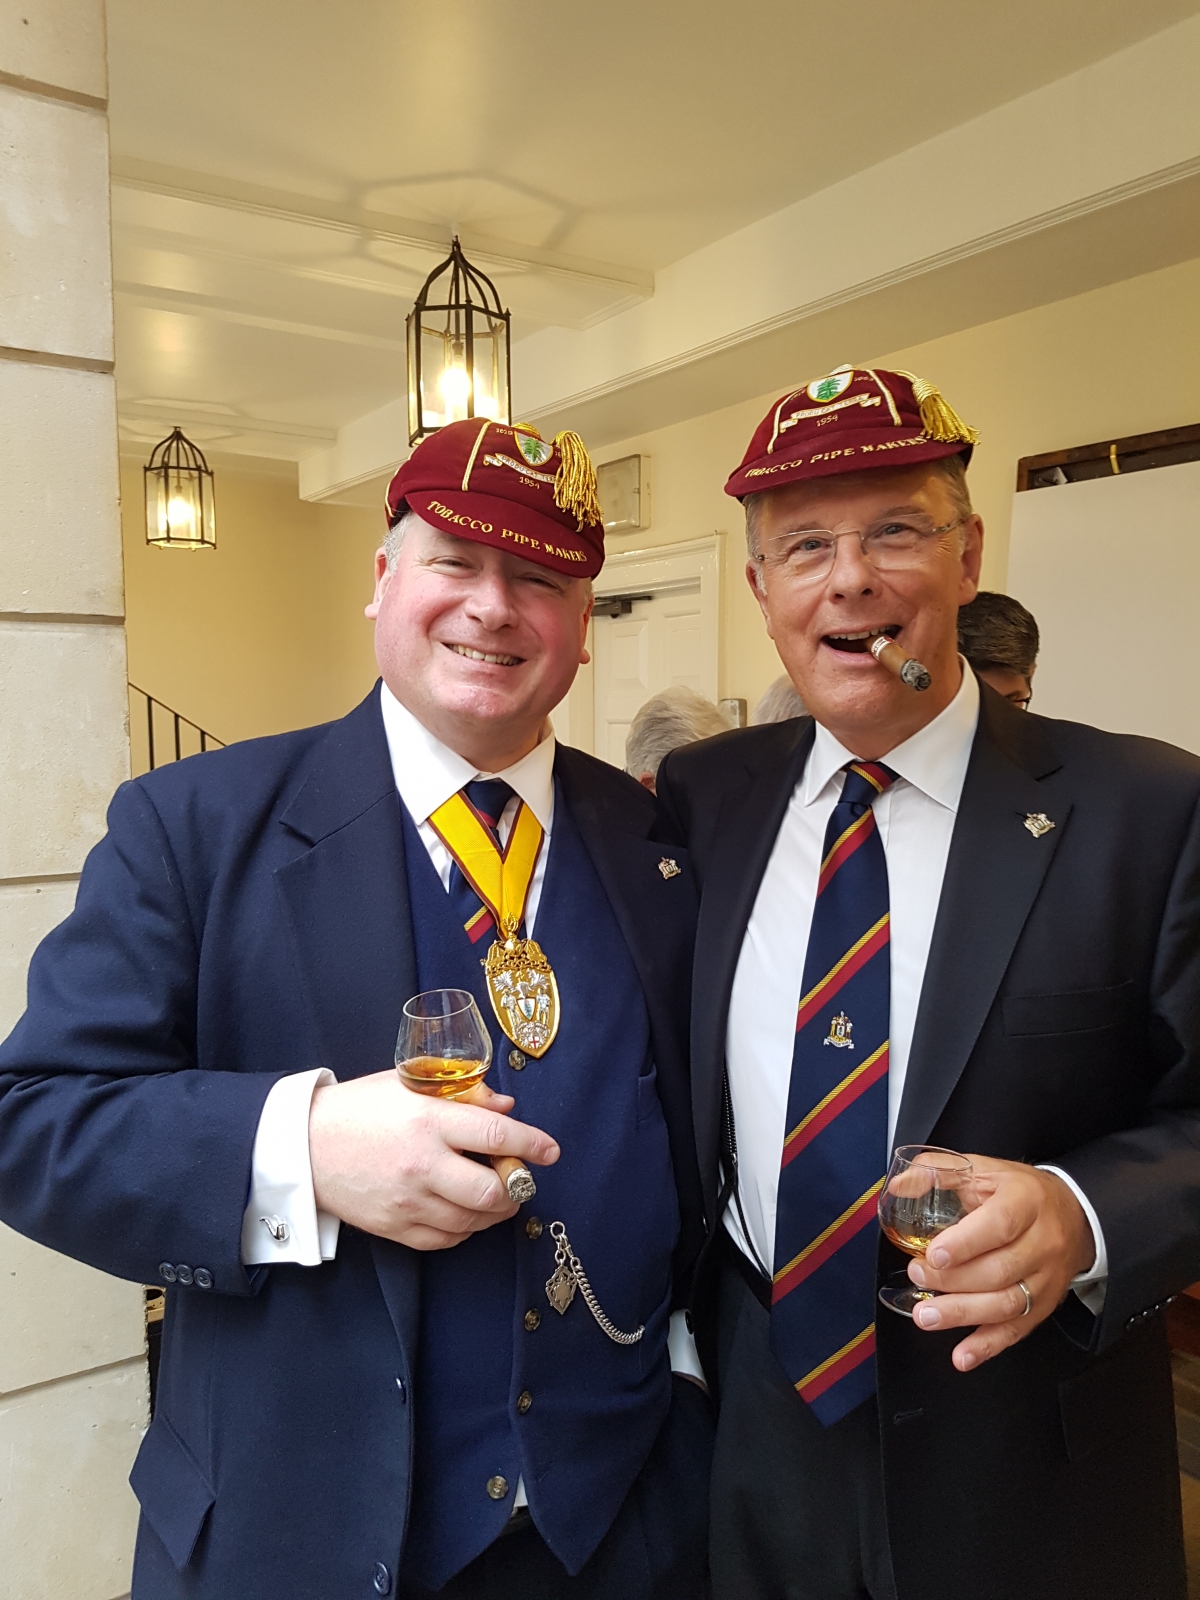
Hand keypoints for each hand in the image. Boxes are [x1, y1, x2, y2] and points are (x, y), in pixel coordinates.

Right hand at [308, 1070, 559, 1250]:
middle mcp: (422, 1164)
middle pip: (490, 1192)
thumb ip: (462, 1095)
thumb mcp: (410, 1085)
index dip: (530, 1144)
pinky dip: (465, 1230)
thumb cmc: (360, 1108)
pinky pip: (445, 1240)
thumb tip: (506, 1108)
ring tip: (497, 1196)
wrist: (304, 1146)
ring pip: (472, 1222)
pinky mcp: (395, 1228)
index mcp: (428, 1120)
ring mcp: (408, 1201)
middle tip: (519, 1179)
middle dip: (516, 1188)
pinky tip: (465, 1213)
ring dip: (494, 1212)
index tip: (551, 1151)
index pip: (494, 1134)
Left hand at [904, 1157, 1094, 1370]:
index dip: (965, 1243)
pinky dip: (987, 1347)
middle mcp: (1042, 1242)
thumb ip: (939, 1171)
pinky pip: (1016, 1331)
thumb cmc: (1021, 1192)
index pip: (999, 1225)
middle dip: (953, 1279)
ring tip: (926, 1316)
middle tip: (918, 1274)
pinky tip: (962, 1356)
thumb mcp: (985, 1168)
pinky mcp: (1044, 1305)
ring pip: (1006, 1304)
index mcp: (1026, 1201)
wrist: (1074, 1214)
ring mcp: (1045, 1278)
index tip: (934, 1254)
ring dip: (962, 1314)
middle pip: (999, 1270)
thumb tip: (899, 1185)